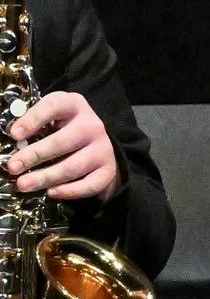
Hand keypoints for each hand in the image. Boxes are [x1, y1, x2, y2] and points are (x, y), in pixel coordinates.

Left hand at [6, 92, 121, 202]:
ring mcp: (103, 148)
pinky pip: (90, 184)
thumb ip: (33, 123)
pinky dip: (70, 191)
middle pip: (62, 142)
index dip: (33, 119)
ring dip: (46, 177)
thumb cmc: (62, 128)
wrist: (94, 141)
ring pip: (73, 166)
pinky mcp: (108, 169)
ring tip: (23, 185)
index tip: (14, 134)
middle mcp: (92, 125)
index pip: (54, 107)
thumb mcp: (50, 116)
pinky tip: (51, 192)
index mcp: (74, 106)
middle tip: (13, 167)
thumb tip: (12, 139)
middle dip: (34, 155)